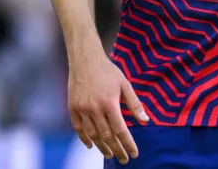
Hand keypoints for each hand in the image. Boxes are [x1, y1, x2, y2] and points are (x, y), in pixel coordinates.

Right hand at [67, 48, 148, 163]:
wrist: (85, 59)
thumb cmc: (108, 71)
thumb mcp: (125, 84)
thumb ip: (134, 103)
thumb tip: (145, 120)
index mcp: (109, 103)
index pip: (120, 129)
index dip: (127, 143)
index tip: (134, 153)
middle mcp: (94, 108)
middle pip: (106, 135)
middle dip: (117, 149)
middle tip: (124, 159)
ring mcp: (81, 109)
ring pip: (92, 134)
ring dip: (102, 147)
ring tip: (110, 154)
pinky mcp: (72, 108)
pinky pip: (78, 128)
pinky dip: (85, 138)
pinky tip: (92, 145)